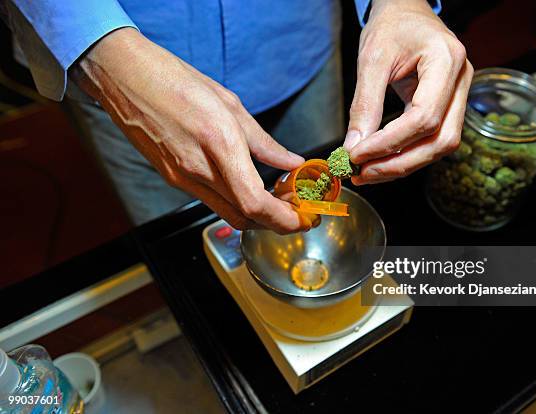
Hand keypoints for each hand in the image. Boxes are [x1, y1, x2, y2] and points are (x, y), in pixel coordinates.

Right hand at [72, 28, 317, 232]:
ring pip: (228, 214)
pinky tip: (248, 188)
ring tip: (277, 200)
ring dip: (257, 217)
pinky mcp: (173, 178)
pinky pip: (211, 202)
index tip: (304, 219)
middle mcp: (198, 169)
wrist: (124, 78)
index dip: (284, 219)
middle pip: (245, 218)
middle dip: (276, 224)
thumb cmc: (175, 81)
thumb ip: (264, 142)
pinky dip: (235, 204)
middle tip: (297, 212)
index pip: (255, 203)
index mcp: (219, 144)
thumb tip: (291, 162)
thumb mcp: (231, 105)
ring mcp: (182, 178)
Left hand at [344, 0, 472, 184]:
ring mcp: (459, 95)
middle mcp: (461, 81)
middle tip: (362, 174)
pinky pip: (432, 140)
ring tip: (367, 173)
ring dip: (402, 165)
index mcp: (447, 61)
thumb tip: (354, 146)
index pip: (424, 117)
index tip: (356, 155)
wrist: (406, 10)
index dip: (389, 143)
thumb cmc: (392, 25)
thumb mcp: (372, 59)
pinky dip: (405, 154)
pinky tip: (379, 161)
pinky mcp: (448, 106)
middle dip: (399, 163)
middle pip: (440, 140)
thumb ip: (365, 104)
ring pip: (440, 146)